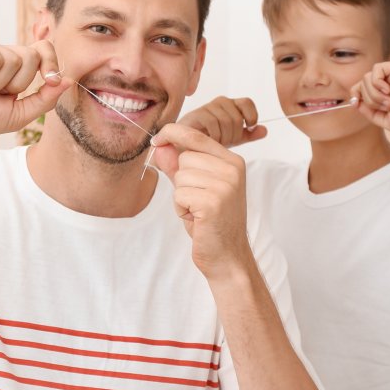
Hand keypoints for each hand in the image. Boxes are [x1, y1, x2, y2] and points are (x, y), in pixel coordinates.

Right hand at [0, 34, 72, 140]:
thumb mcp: (18, 115)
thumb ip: (45, 99)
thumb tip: (68, 80)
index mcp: (15, 68)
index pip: (44, 51)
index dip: (51, 62)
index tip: (50, 79)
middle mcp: (2, 54)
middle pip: (34, 57)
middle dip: (18, 84)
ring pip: (15, 60)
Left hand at [150, 123, 253, 279]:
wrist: (227, 256)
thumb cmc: (211, 222)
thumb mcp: (194, 188)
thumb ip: (177, 166)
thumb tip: (161, 146)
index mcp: (232, 161)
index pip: (196, 136)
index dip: (172, 133)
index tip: (157, 140)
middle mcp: (232, 169)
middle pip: (184, 157)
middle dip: (180, 180)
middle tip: (196, 200)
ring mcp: (226, 185)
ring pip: (180, 176)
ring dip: (181, 196)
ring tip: (197, 211)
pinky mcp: (214, 201)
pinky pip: (179, 194)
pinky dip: (181, 209)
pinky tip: (196, 219)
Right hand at [177, 96, 267, 147]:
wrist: (187, 144)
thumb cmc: (210, 139)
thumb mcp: (233, 138)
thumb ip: (248, 134)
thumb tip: (265, 130)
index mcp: (231, 104)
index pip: (247, 103)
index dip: (251, 115)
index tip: (248, 127)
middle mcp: (220, 102)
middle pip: (237, 118)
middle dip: (234, 135)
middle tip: (224, 143)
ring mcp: (208, 107)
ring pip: (226, 122)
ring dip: (223, 138)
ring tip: (216, 143)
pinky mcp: (197, 114)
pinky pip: (213, 124)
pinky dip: (214, 136)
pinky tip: (208, 141)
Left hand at [352, 61, 389, 134]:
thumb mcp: (385, 120)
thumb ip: (368, 111)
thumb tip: (354, 101)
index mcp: (383, 96)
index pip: (360, 91)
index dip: (355, 96)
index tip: (356, 104)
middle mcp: (387, 84)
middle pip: (361, 85)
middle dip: (368, 99)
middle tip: (386, 107)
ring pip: (367, 78)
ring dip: (374, 93)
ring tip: (389, 102)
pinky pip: (376, 69)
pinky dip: (376, 81)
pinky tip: (387, 91)